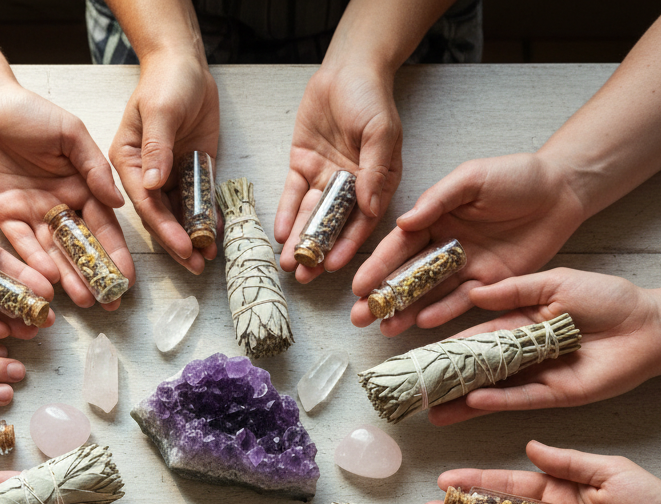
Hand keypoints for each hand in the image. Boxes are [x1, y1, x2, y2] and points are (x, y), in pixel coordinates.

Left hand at [0, 81, 134, 309]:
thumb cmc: (30, 112)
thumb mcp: (71, 134)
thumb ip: (94, 168)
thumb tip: (118, 203)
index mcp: (81, 187)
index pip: (104, 227)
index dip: (116, 253)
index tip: (127, 279)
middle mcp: (59, 205)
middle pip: (80, 247)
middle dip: (95, 276)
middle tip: (109, 303)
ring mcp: (31, 213)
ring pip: (53, 252)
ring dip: (68, 277)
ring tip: (84, 302)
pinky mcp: (3, 214)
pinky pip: (20, 242)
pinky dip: (33, 261)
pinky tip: (49, 278)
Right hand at [109, 52, 219, 274]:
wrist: (186, 66)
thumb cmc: (167, 82)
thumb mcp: (161, 111)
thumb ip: (157, 147)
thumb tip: (153, 183)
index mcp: (128, 162)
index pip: (145, 203)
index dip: (164, 228)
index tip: (183, 247)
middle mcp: (145, 174)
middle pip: (161, 216)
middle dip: (178, 242)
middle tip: (196, 265)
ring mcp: (169, 175)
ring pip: (180, 213)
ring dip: (193, 235)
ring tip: (208, 259)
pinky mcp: (191, 170)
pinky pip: (199, 200)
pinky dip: (207, 217)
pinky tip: (218, 234)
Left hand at [276, 63, 401, 282]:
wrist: (346, 70)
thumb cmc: (371, 98)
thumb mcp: (381, 131)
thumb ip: (376, 169)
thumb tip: (372, 207)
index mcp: (377, 184)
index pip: (362, 222)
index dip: (348, 245)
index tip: (334, 266)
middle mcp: (352, 187)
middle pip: (333, 225)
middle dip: (318, 251)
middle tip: (304, 276)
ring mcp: (325, 177)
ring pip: (310, 214)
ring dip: (299, 239)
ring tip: (286, 263)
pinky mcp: (302, 166)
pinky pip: (292, 194)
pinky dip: (285, 213)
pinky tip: (279, 233)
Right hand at [352, 153, 587, 333]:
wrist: (562, 190)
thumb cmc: (516, 176)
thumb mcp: (472, 178)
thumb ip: (438, 199)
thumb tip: (403, 222)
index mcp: (434, 219)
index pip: (399, 246)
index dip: (378, 266)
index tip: (358, 286)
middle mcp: (445, 245)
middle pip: (407, 275)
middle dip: (383, 297)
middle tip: (359, 318)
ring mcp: (466, 267)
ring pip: (430, 293)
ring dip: (406, 311)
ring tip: (384, 329)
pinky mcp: (491, 283)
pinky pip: (463, 300)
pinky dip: (444, 312)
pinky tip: (422, 323)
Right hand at [422, 269, 660, 425]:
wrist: (649, 325)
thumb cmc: (608, 298)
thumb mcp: (556, 282)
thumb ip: (515, 291)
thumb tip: (476, 292)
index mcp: (518, 324)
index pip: (473, 338)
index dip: (444, 348)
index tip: (416, 357)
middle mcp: (522, 354)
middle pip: (476, 371)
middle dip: (445, 383)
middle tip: (413, 394)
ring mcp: (538, 376)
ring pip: (493, 391)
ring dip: (463, 402)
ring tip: (433, 413)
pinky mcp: (558, 394)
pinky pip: (523, 398)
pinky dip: (499, 401)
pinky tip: (474, 403)